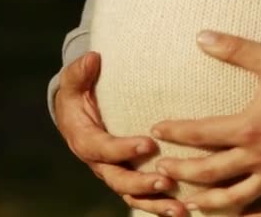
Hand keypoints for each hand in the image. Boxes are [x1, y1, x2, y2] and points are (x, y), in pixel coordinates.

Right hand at [56, 52, 187, 216]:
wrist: (79, 113)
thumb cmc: (80, 93)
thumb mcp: (74, 81)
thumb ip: (80, 72)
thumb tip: (92, 58)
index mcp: (85, 140)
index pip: (101, 149)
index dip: (122, 149)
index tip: (148, 143)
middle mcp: (100, 163)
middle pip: (118, 180)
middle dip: (142, 184)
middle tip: (166, 181)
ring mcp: (115, 173)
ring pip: (133, 196)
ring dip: (156, 203)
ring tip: (180, 208)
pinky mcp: (130, 179)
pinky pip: (144, 198)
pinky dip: (162, 206)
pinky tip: (186, 211)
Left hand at [151, 31, 260, 215]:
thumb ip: (234, 49)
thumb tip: (201, 35)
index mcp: (248, 127)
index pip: (199, 133)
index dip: (174, 132)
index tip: (157, 129)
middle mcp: (258, 157)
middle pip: (208, 172)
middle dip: (181, 172)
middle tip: (161, 172)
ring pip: (234, 198)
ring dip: (207, 202)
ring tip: (187, 204)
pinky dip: (251, 216)